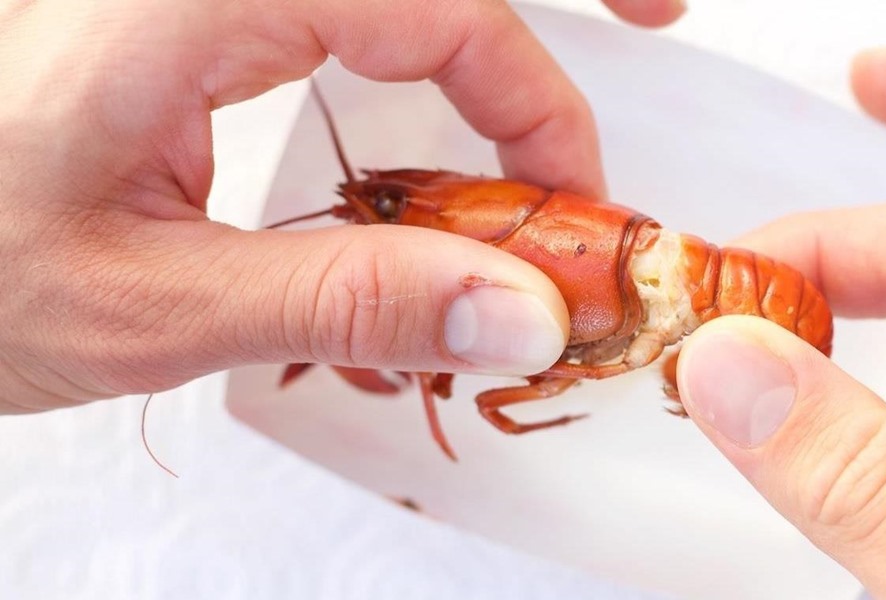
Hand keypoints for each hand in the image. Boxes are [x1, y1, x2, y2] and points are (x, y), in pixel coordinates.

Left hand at [0, 0, 680, 411]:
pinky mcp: (174, 3)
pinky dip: (415, 29)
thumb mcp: (148, 306)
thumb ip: (350, 302)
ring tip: (580, 44)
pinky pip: (334, 5)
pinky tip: (440, 75)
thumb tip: (522, 315)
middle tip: (661, 10)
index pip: (440, 8)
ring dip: (482, 12)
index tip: (568, 205)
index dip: (537, 105)